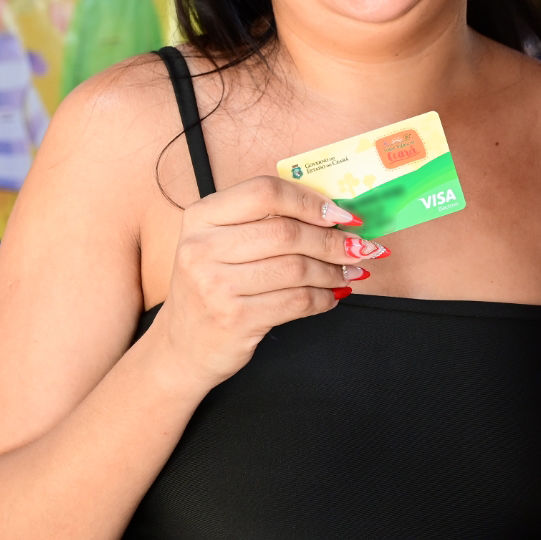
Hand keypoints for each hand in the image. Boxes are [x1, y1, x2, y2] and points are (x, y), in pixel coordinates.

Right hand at [152, 176, 388, 389]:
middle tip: (359, 246)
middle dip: (332, 240)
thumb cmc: (212, 287)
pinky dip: (323, 299)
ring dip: (333, 271)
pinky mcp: (234, 318)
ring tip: (349, 272)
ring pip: (296, 268)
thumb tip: (332, 213)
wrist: (182, 347)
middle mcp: (202, 247)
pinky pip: (296, 302)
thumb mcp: (221, 243)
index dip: (309, 201)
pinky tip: (331, 297)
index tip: (339, 213)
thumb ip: (263, 222)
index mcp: (201, 216)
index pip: (264, 192)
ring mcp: (215, 284)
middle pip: (286, 232)